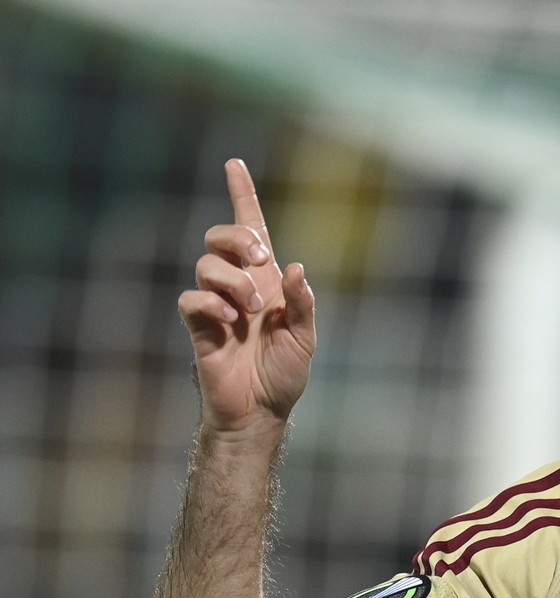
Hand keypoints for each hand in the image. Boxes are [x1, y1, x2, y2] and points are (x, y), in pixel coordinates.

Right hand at [178, 159, 315, 434]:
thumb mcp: (305, 338)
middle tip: (261, 261)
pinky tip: (230, 323)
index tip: (234, 164)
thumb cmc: (284, 375)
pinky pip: (192, 299)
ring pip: (206, 264)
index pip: (252, 229)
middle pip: (220, 236)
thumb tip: (294, 268)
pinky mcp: (199, 327)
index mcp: (266, 282)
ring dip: (233, 280)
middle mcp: (239, 286)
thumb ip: (302, 303)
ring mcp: (217, 305)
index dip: (242, 195)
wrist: (261, 411)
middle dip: (238, 238)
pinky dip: (212, 304)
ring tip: (251, 312)